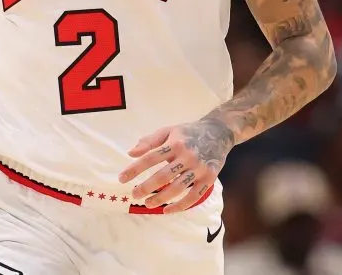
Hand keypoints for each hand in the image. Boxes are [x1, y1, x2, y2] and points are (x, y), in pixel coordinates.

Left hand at [118, 118, 234, 212]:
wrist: (219, 132)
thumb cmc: (189, 132)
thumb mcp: (169, 130)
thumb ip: (150, 141)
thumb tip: (131, 153)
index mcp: (175, 143)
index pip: (150, 157)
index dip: (135, 169)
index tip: (122, 178)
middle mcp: (187, 156)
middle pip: (163, 175)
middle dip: (146, 187)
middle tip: (134, 194)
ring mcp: (199, 168)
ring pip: (178, 188)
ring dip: (161, 198)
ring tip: (148, 203)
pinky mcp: (209, 179)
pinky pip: (194, 196)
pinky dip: (180, 206)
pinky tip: (167, 210)